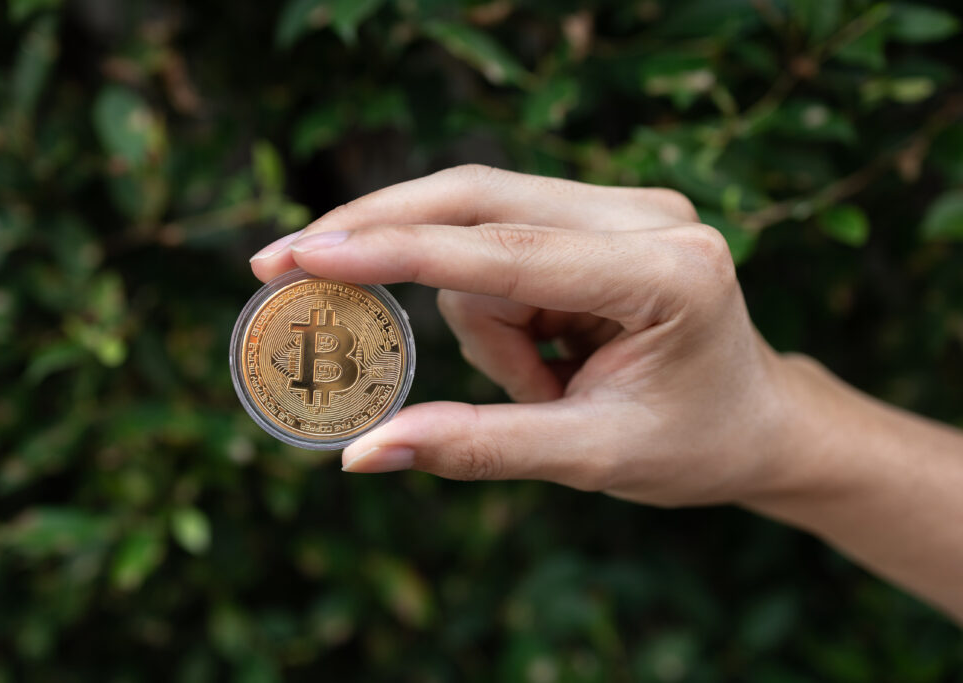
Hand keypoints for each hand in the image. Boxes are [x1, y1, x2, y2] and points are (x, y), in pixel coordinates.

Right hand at [249, 165, 793, 506]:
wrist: (757, 421)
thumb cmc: (691, 445)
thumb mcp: (588, 458)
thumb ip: (476, 448)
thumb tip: (360, 453)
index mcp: (667, 272)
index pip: (504, 252)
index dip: (394, 253)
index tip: (303, 255)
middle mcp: (646, 215)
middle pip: (473, 199)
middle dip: (380, 238)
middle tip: (282, 264)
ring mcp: (624, 204)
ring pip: (477, 232)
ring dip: (478, 321)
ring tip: (543, 386)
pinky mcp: (600, 212)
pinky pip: (499, 241)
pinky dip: (491, 304)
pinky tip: (544, 353)